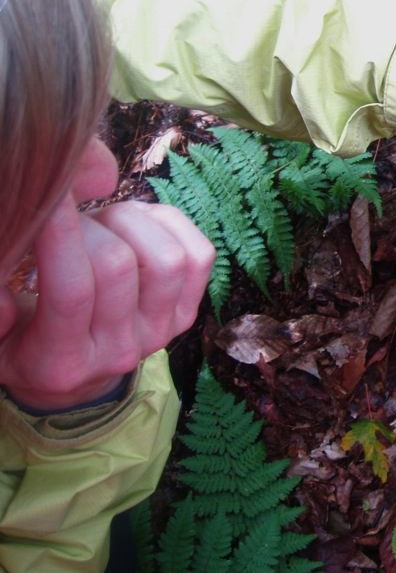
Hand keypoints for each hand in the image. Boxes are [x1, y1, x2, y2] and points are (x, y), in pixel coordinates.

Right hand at [0, 195, 214, 410]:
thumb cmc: (21, 343)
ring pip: (167, 258)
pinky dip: (170, 225)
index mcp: (61, 360)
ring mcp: (160, 332)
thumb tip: (4, 280)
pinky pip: (199, 256)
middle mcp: (119, 351)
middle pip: (118, 265)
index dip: (59, 233)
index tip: (48, 197)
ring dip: (131, 222)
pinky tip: (139, 222)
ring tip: (102, 222)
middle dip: (88, 223)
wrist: (75, 375)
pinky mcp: (187, 313)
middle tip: (68, 218)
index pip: (71, 290)